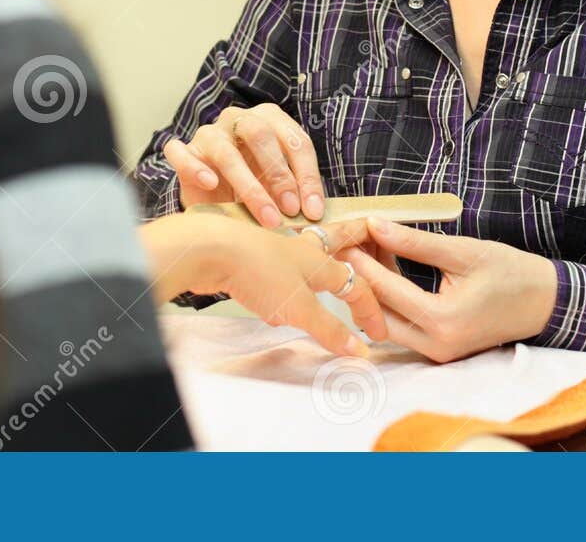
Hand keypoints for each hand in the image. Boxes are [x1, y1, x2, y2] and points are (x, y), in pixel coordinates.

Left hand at [141, 214, 384, 355]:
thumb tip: (360, 351)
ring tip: (324, 282)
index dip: (370, 309)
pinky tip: (273, 309)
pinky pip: (277, 273)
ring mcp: (274, 252)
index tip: (378, 334)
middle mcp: (301, 251)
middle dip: (353, 243)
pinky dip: (285, 287)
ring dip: (316, 271)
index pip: (356, 284)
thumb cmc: (258, 272)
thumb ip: (329, 329)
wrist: (208, 250)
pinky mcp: (251, 259)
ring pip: (304, 260)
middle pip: (335, 246)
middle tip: (368, 234)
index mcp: (320, 260)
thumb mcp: (299, 307)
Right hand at [161, 104, 324, 226]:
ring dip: (249, 186)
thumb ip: (295, 193)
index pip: (295, 141)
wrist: (213, 195)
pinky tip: (210, 184)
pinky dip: (195, 168)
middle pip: (261, 135)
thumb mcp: (280, 187)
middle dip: (280, 175)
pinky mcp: (184, 151)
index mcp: (270, 119)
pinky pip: (182, 153)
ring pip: (226, 151)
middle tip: (290, 210)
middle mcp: (239, 119)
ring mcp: (209, 133)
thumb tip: (315, 214)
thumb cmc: (254, 186)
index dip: (307, 176)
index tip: (314, 210)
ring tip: (265, 216)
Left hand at [340, 218, 557, 362]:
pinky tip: (383, 268)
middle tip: (345, 245)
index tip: (342, 239)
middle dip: (359, 279)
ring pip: (386, 322)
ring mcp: (437, 353)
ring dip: (372, 290)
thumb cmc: (512, 274)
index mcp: (443, 322)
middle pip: (378, 313)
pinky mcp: (438, 350)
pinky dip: (389, 300)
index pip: (387, 291)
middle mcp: (436, 346)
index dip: (361, 262)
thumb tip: (376, 225)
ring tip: (362, 252)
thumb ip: (416, 242)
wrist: (545, 303)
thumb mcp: (464, 251)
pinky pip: (402, 326)